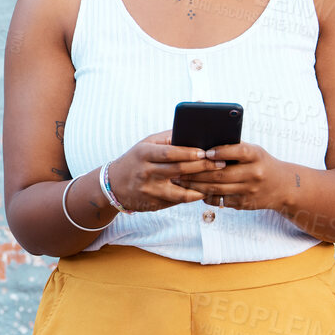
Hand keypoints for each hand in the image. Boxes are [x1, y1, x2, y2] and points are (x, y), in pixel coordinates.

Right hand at [106, 130, 223, 212]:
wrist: (114, 185)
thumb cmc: (136, 159)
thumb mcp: (145, 144)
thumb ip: (167, 138)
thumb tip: (192, 130)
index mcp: (144, 153)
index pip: (169, 152)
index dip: (188, 153)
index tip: (206, 151)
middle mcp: (145, 172)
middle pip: (178, 170)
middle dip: (202, 167)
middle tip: (220, 164)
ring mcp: (149, 191)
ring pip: (180, 191)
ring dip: (201, 186)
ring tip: (216, 180)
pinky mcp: (153, 204)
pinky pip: (177, 202)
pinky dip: (192, 196)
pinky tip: (204, 191)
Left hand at [173, 140, 288, 211]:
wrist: (282, 186)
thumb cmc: (260, 163)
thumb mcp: (253, 152)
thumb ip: (233, 148)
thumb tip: (202, 143)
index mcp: (256, 155)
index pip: (238, 151)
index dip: (221, 151)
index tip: (205, 152)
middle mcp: (254, 173)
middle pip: (221, 174)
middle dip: (196, 172)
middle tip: (178, 169)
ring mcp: (249, 190)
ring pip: (217, 189)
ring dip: (195, 185)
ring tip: (180, 180)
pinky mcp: (244, 204)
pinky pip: (220, 200)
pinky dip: (205, 195)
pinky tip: (192, 191)